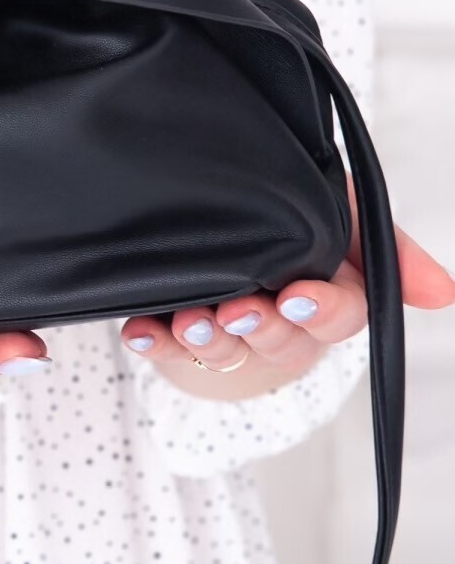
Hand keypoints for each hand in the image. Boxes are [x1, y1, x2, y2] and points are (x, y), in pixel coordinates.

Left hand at [120, 174, 454, 399]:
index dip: (319, 309)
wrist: (226, 236)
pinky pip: (167, 350)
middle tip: (238, 309)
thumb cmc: (290, 221)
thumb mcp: (341, 210)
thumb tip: (445, 293)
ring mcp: (231, 336)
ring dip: (208, 340)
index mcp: (326, 296)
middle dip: (261, 327)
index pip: (339, 314)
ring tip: (188, 320)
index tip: (296, 295)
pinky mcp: (180, 340)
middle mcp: (282, 324)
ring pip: (227, 352)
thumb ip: (388, 243)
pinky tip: (139, 330)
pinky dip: (153, 342)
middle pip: (282, 341)